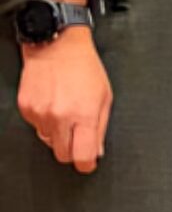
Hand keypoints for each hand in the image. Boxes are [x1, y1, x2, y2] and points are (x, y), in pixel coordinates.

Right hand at [18, 29, 110, 172]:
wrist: (57, 47)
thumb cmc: (84, 67)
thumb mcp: (105, 96)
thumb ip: (101, 127)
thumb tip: (96, 151)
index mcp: (83, 114)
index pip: (82, 156)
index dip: (86, 164)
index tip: (88, 163)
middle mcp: (59, 116)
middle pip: (63, 154)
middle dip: (72, 151)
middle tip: (78, 137)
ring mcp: (40, 113)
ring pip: (48, 140)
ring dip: (58, 133)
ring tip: (66, 112)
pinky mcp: (26, 109)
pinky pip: (36, 127)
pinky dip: (46, 121)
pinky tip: (53, 104)